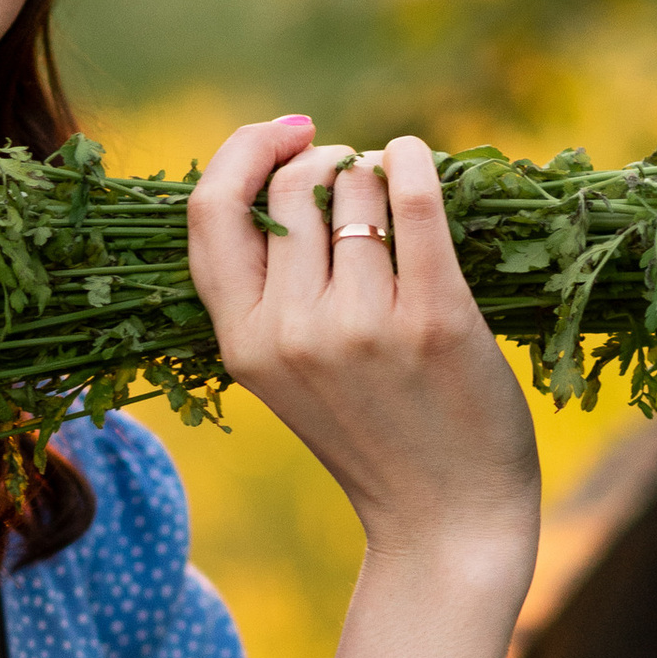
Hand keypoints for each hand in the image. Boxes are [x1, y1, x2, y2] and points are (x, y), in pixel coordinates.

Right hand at [186, 117, 538, 584]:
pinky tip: (416, 159)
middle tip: (355, 179)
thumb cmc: (373, 436)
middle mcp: (290, 332)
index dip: (241, 152)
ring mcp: (360, 327)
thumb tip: (285, 174)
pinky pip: (413, 203)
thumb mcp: (287, 376)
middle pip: (291, 189)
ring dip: (374, 171)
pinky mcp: (433, 318)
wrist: (446, 521)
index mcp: (241, 344)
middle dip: (324, 162)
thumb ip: (269, 295)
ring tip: (394, 197)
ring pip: (353, 189)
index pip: (210, 211)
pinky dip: (414, 162)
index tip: (284, 136)